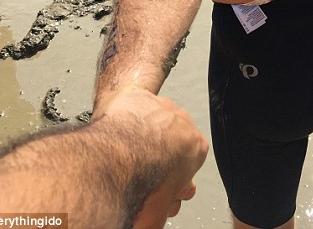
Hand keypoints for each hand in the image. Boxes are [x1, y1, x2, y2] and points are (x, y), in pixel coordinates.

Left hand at [95, 88, 207, 228]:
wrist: (123, 155)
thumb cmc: (146, 181)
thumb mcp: (161, 211)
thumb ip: (165, 206)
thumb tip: (154, 218)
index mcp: (196, 147)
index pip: (190, 162)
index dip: (174, 176)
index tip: (160, 186)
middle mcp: (182, 121)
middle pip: (172, 140)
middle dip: (161, 155)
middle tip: (142, 172)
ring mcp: (160, 105)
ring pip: (153, 121)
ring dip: (142, 135)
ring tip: (123, 153)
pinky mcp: (137, 95)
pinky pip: (133, 105)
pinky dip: (125, 117)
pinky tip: (115, 132)